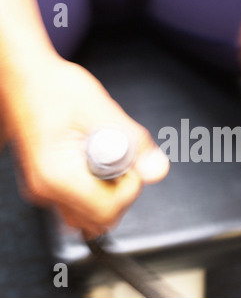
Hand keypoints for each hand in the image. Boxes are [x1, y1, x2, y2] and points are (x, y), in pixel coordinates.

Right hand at [5, 58, 168, 236]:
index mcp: (58, 175)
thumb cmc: (55, 88)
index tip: (129, 161)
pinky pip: (83, 203)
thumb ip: (133, 143)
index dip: (130, 186)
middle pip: (102, 218)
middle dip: (122, 190)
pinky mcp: (52, 185)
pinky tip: (96, 162)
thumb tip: (156, 170)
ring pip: (92, 215)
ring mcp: (47, 191)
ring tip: (106, 157)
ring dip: (110, 191)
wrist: (28, 79)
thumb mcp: (102, 110)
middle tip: (119, 156)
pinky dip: (99, 187)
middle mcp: (48, 190)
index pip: (108, 210)